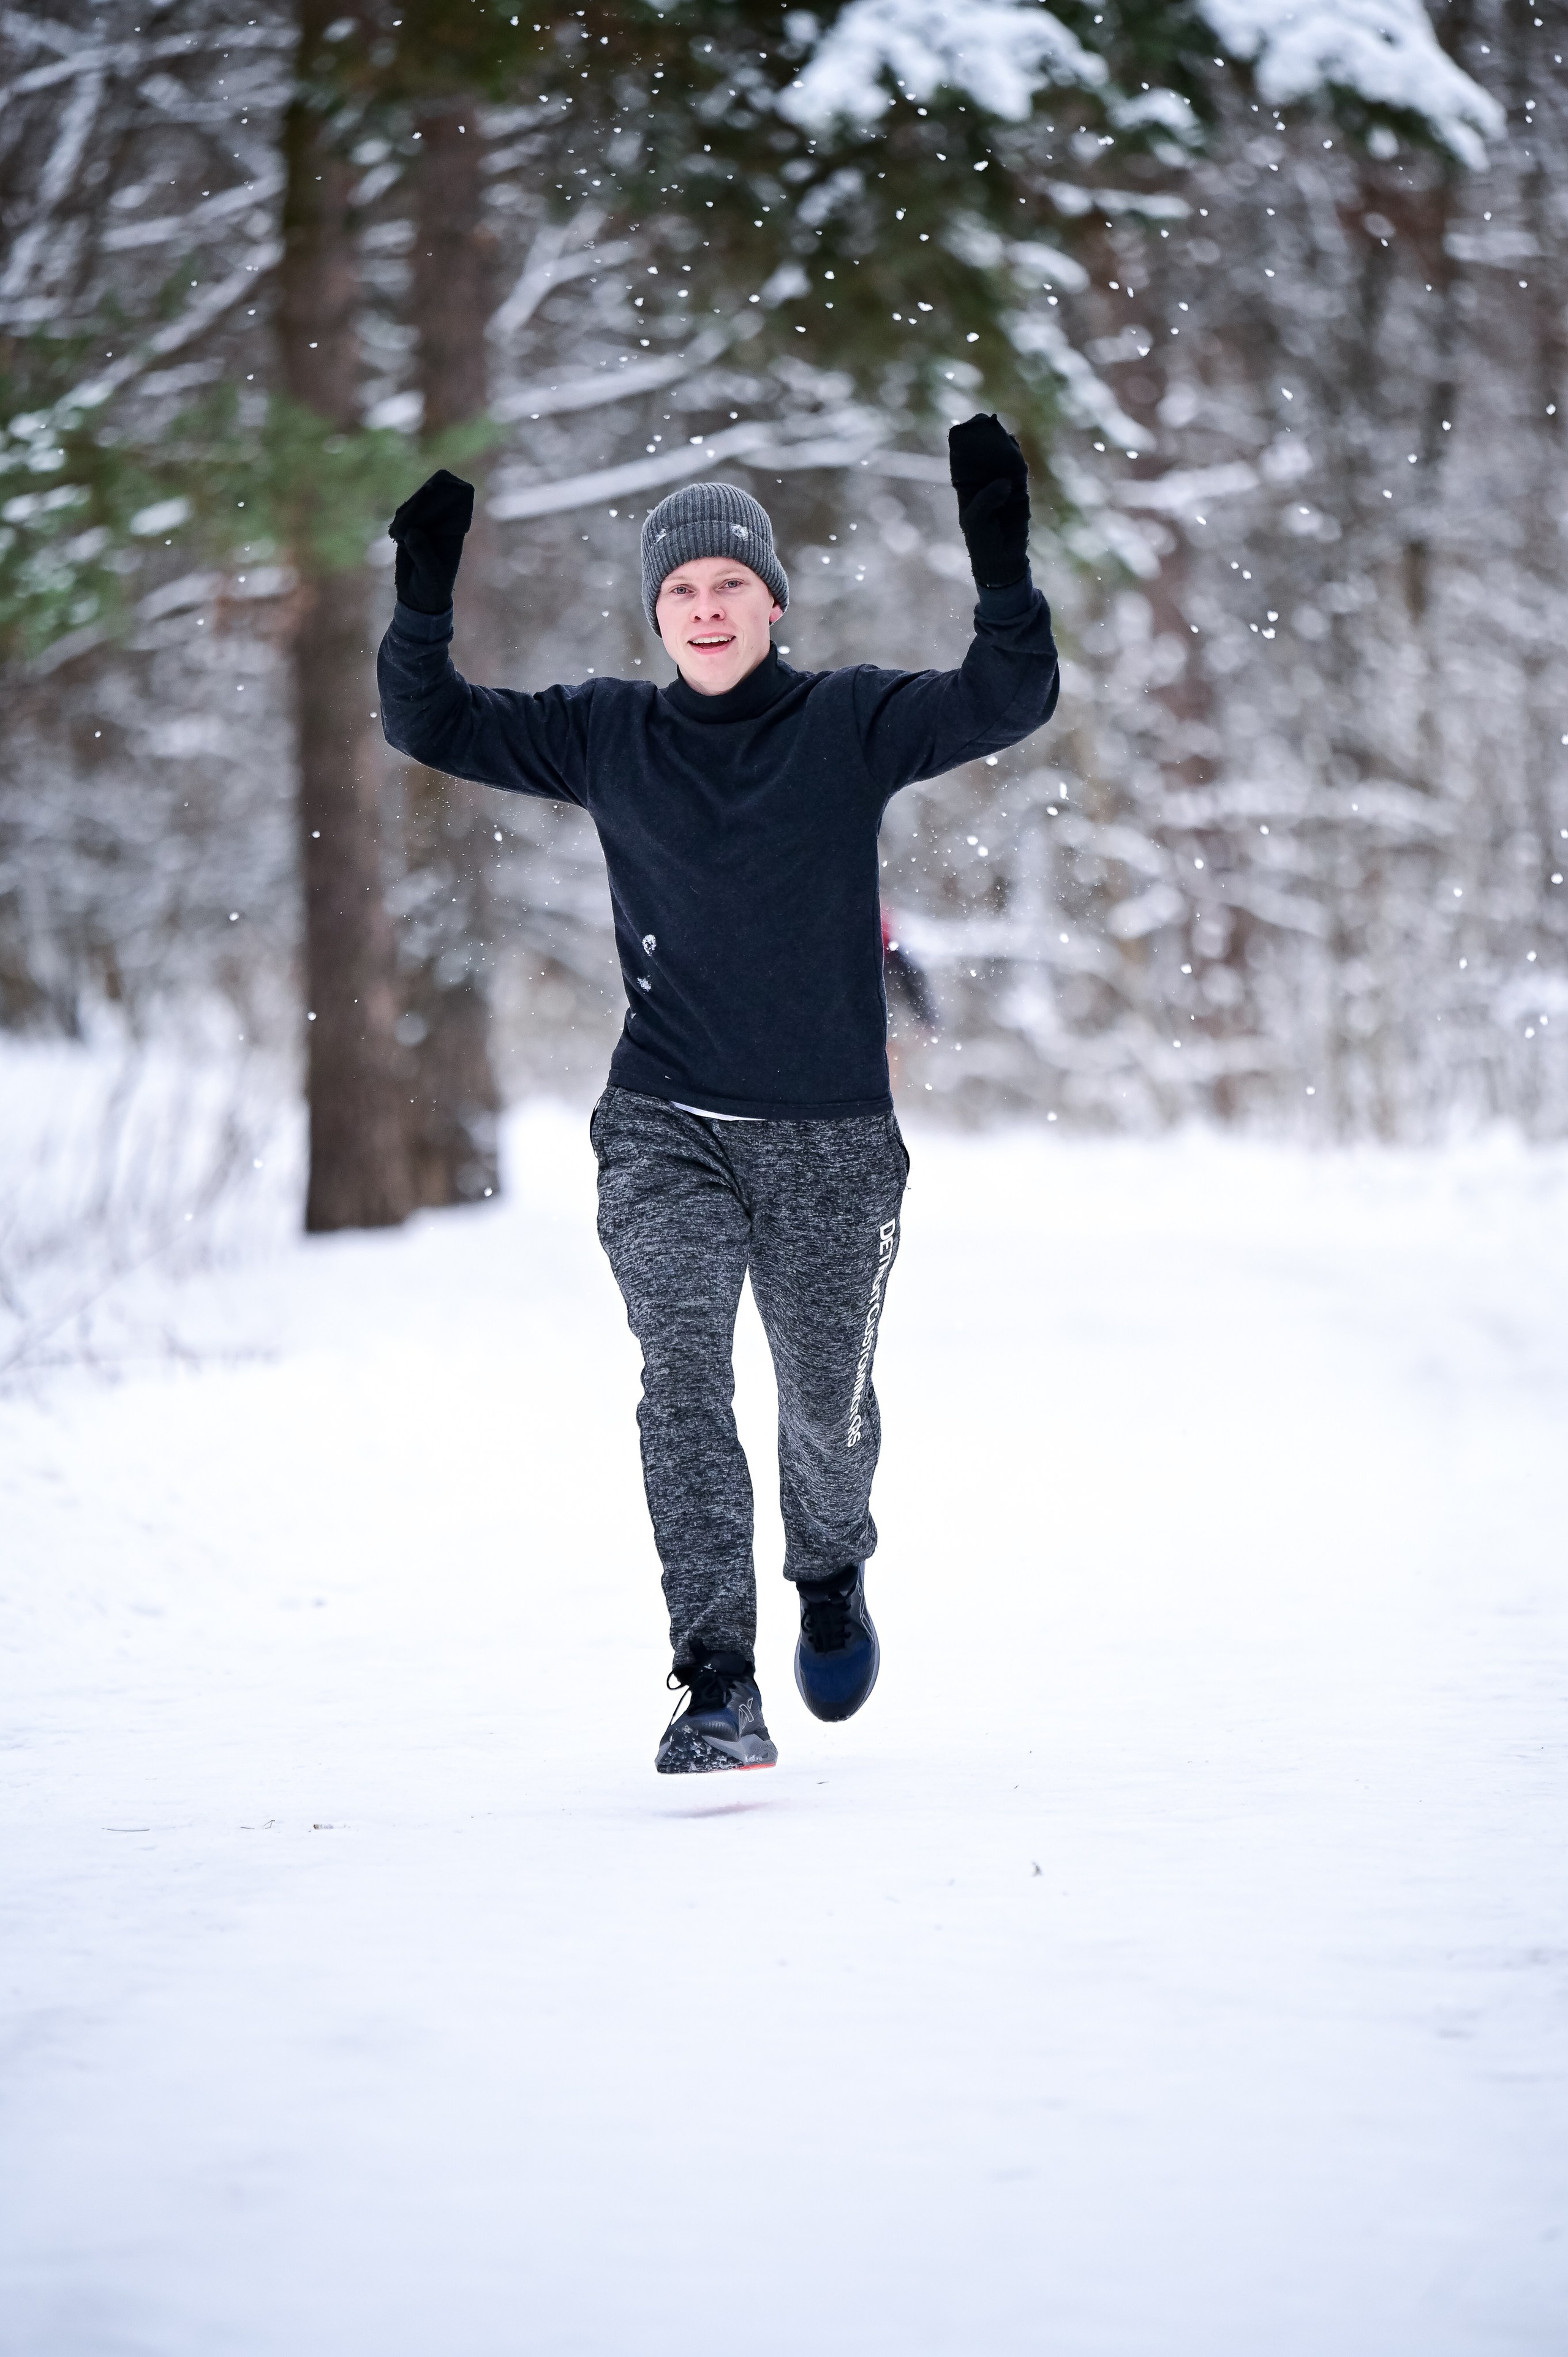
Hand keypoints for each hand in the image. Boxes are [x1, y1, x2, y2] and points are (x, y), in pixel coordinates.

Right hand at [389, 469, 474, 613]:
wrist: (419, 599)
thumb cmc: (433, 588)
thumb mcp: (430, 574)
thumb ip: (423, 553)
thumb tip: (413, 532)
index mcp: (454, 530)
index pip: (458, 499)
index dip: (448, 489)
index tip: (434, 489)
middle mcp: (440, 524)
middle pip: (433, 496)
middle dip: (422, 500)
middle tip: (410, 516)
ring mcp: (424, 526)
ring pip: (415, 505)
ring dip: (407, 513)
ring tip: (402, 535)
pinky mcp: (408, 530)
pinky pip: (402, 517)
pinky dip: (398, 523)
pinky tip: (397, 537)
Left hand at [948, 413, 1029, 589]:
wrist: (1002, 558)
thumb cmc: (982, 539)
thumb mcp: (975, 519)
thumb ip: (987, 498)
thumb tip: (1004, 480)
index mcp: (968, 487)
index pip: (965, 460)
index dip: (966, 443)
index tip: (968, 428)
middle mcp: (985, 482)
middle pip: (985, 454)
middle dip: (987, 438)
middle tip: (987, 421)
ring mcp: (1003, 485)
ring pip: (1004, 459)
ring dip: (1004, 445)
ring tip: (1002, 432)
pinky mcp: (1020, 490)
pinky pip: (1019, 471)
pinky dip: (1018, 460)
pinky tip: (1014, 446)